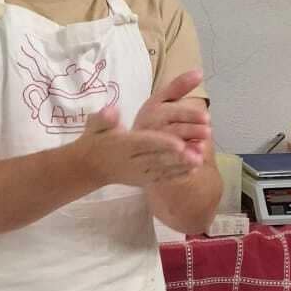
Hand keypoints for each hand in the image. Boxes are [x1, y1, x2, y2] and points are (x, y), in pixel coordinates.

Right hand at [76, 74, 207, 189]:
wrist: (89, 166)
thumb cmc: (96, 139)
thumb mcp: (95, 125)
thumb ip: (104, 119)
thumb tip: (111, 111)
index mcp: (124, 144)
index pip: (145, 143)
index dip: (162, 143)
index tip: (179, 142)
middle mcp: (133, 160)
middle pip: (158, 158)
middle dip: (179, 156)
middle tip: (199, 151)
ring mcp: (139, 172)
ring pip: (163, 169)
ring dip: (182, 166)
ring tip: (201, 160)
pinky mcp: (144, 179)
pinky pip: (162, 178)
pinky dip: (177, 175)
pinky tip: (193, 170)